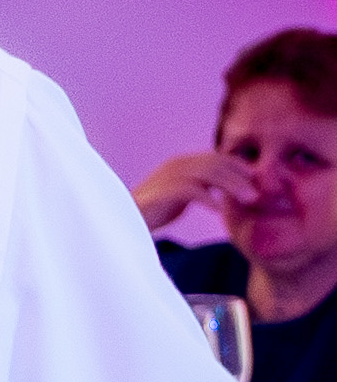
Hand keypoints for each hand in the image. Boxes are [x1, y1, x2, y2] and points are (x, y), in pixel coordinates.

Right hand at [131, 149, 258, 232]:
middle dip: (241, 177)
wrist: (122, 223)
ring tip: (248, 201)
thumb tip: (226, 189)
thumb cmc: (153, 211)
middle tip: (260, 194)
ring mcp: (167, 176)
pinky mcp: (161, 192)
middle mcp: (176, 164)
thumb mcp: (182, 195)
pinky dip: (209, 199)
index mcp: (182, 162)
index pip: (219, 157)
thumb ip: (202, 188)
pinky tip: (220, 211)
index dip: (241, 169)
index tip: (259, 184)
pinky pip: (191, 191)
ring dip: (232, 186)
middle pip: (217, 162)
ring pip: (208, 173)